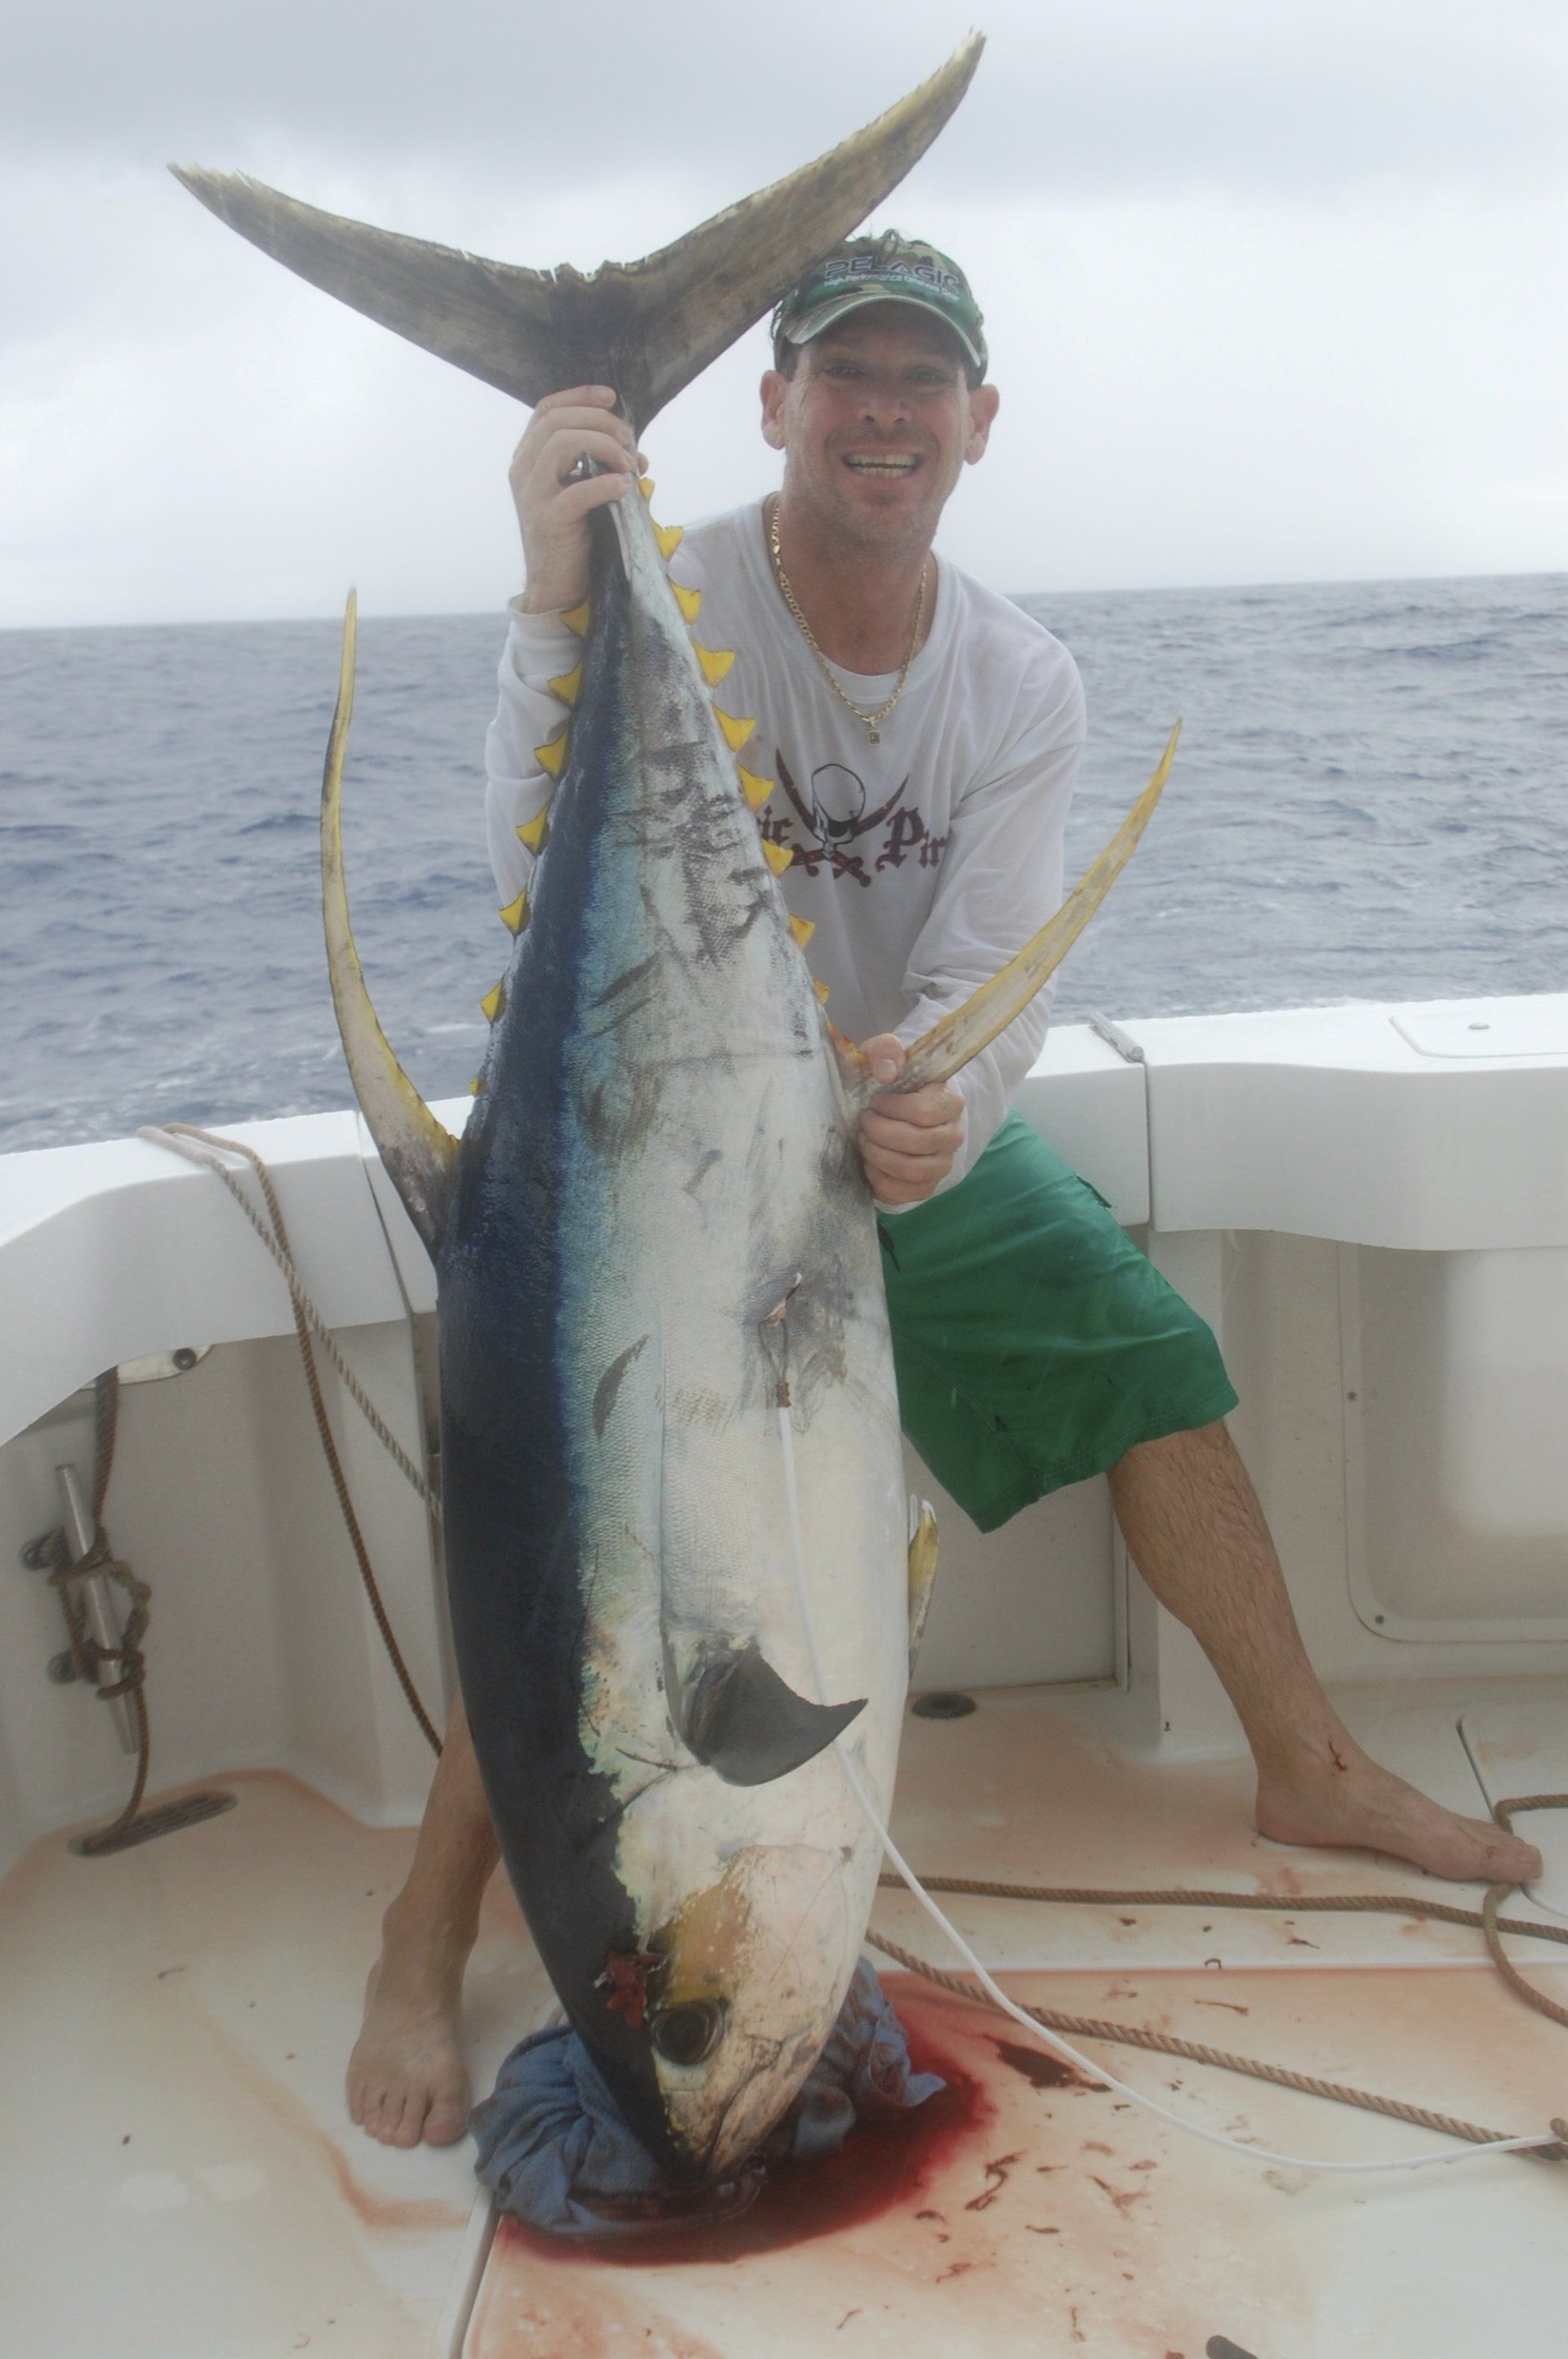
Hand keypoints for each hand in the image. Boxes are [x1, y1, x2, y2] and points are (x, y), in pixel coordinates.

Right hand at [508, 387, 646, 614]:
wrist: (559, 587)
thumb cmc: (576, 538)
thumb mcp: (588, 494)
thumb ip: (605, 469)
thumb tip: (639, 456)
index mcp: (528, 459)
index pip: (547, 410)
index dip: (579, 396)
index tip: (611, 397)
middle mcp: (523, 471)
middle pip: (557, 420)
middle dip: (599, 421)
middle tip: (627, 439)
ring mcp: (532, 495)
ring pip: (561, 443)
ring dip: (603, 445)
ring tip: (627, 464)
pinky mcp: (549, 520)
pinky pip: (578, 490)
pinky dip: (608, 483)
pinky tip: (625, 488)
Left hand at [856, 1034, 963, 1206]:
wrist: (890, 1112)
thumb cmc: (887, 1083)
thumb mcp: (882, 1057)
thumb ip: (884, 1050)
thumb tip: (888, 1071)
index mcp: (948, 1102)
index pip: (925, 1112)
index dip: (893, 1109)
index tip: (874, 1102)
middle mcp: (952, 1135)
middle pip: (917, 1142)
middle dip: (880, 1133)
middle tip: (864, 1122)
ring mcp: (941, 1164)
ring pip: (911, 1170)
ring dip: (878, 1156)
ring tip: (864, 1141)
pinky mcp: (925, 1187)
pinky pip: (902, 1192)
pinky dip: (878, 1179)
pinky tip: (869, 1162)